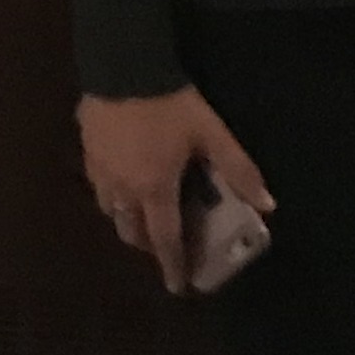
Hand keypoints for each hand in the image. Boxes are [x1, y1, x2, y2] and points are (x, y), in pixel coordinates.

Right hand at [76, 87, 272, 296]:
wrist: (122, 66)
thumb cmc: (170, 104)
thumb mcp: (212, 133)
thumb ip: (238, 169)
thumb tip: (268, 204)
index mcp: (156, 189)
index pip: (165, 239)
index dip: (173, 265)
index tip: (177, 288)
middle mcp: (124, 189)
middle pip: (131, 231)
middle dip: (148, 244)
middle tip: (164, 243)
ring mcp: (100, 171)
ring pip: (111, 211)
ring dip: (127, 220)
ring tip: (141, 212)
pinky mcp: (86, 151)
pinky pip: (99, 185)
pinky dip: (112, 194)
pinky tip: (121, 178)